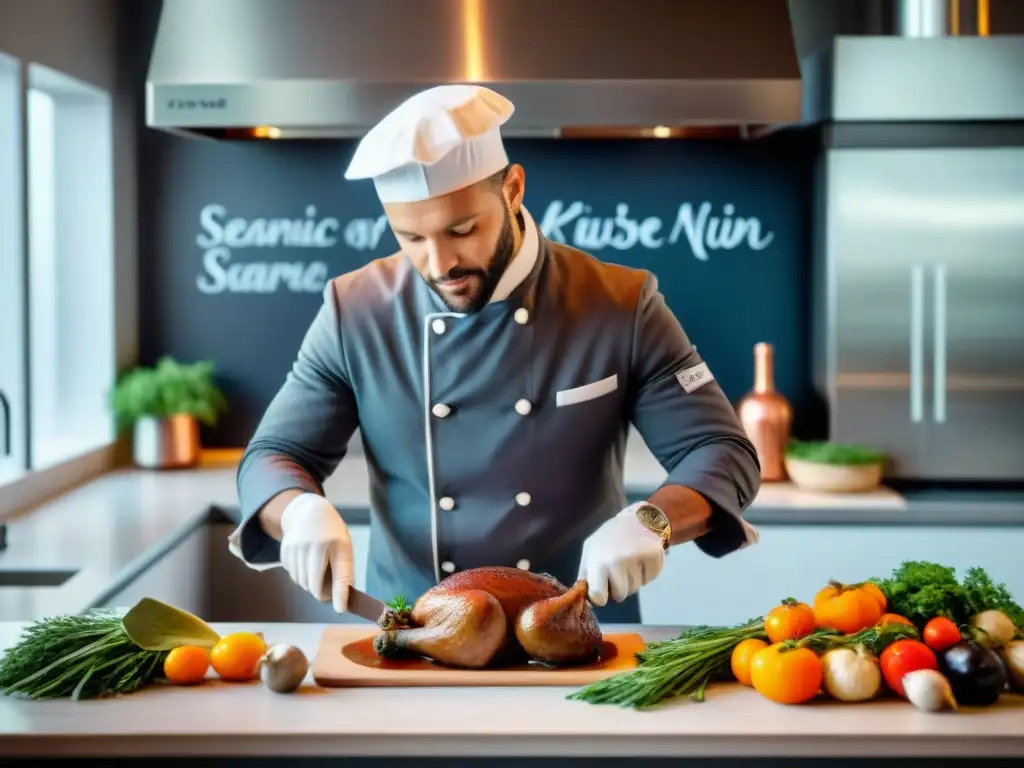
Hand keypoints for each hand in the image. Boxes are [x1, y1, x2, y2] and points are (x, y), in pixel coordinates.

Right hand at [279, 493, 353, 612]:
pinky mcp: (284, 551)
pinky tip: (305, 563)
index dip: (340, 593)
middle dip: (321, 592)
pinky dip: (300, 576)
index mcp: (334, 544)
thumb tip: (342, 602)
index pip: (338, 574)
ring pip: (301, 583)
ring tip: (317, 571)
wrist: (308, 511)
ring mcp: (296, 548)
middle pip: (314, 585)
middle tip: (329, 588)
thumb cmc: (332, 533)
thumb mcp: (344, 547)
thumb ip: (344, 572)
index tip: (340, 609)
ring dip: (310, 584)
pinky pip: (292, 575)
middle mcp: (313, 546)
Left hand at [578, 505, 665, 606]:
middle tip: (619, 571)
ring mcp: (637, 559)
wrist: (637, 517)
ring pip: (635, 589)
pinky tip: (641, 559)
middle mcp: (617, 562)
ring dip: (633, 580)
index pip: (598, 597)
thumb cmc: (609, 536)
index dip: (601, 597)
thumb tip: (584, 598)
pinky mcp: (655, 556)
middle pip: (620, 596)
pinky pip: (649, 580)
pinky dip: (646, 574)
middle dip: (620, 588)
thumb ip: (586, 574)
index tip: (602, 591)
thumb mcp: (590, 550)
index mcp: (598, 561)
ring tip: (630, 561)